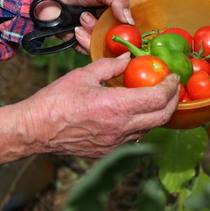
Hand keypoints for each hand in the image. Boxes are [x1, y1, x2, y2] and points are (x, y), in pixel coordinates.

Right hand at [21, 53, 179, 157]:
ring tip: (155, 99)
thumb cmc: (56, 101)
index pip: (157, 98)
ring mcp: (116, 143)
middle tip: (172, 88)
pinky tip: (135, 114)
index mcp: (116, 106)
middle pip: (162, 117)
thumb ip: (110, 66)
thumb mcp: (84, 75)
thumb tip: (127, 59)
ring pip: (150, 129)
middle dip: (172, 100)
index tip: (173, 77)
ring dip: (157, 114)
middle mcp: (121, 128)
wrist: (35, 130)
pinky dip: (142, 125)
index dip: (171, 87)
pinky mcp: (109, 151)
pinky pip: (134, 138)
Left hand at [37, 0, 133, 53]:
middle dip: (109, 34)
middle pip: (115, 39)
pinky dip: (83, 42)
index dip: (129, 30)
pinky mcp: (77, 42)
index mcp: (112, 11)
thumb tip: (131, 21)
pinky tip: (76, 29)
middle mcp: (103, 24)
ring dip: (93, 35)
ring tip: (82, 19)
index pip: (126, 25)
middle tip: (99, 23)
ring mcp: (91, 34)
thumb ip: (118, 0)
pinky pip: (86, 50)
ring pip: (101, 46)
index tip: (130, 32)